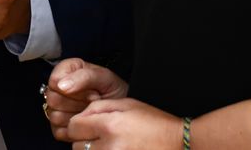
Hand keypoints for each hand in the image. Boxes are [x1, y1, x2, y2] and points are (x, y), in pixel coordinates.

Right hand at [45, 58, 128, 141]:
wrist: (119, 109)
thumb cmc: (112, 90)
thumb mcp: (103, 77)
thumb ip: (83, 76)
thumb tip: (61, 85)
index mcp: (66, 71)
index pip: (54, 81)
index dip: (73, 87)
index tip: (89, 89)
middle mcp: (58, 89)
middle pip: (53, 99)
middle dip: (76, 101)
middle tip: (92, 100)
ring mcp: (56, 109)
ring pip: (54, 116)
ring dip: (76, 115)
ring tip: (89, 109)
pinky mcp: (58, 127)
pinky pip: (59, 131)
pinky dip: (75, 128)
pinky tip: (85, 120)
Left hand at [65, 97, 181, 149]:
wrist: (177, 143)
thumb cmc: (153, 122)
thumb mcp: (126, 104)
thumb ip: (98, 107)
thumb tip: (80, 116)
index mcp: (109, 125)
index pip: (73, 127)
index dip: (78, 123)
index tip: (86, 123)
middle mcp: (109, 147)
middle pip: (76, 145)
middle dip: (84, 139)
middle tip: (101, 134)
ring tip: (110, 144)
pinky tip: (115, 149)